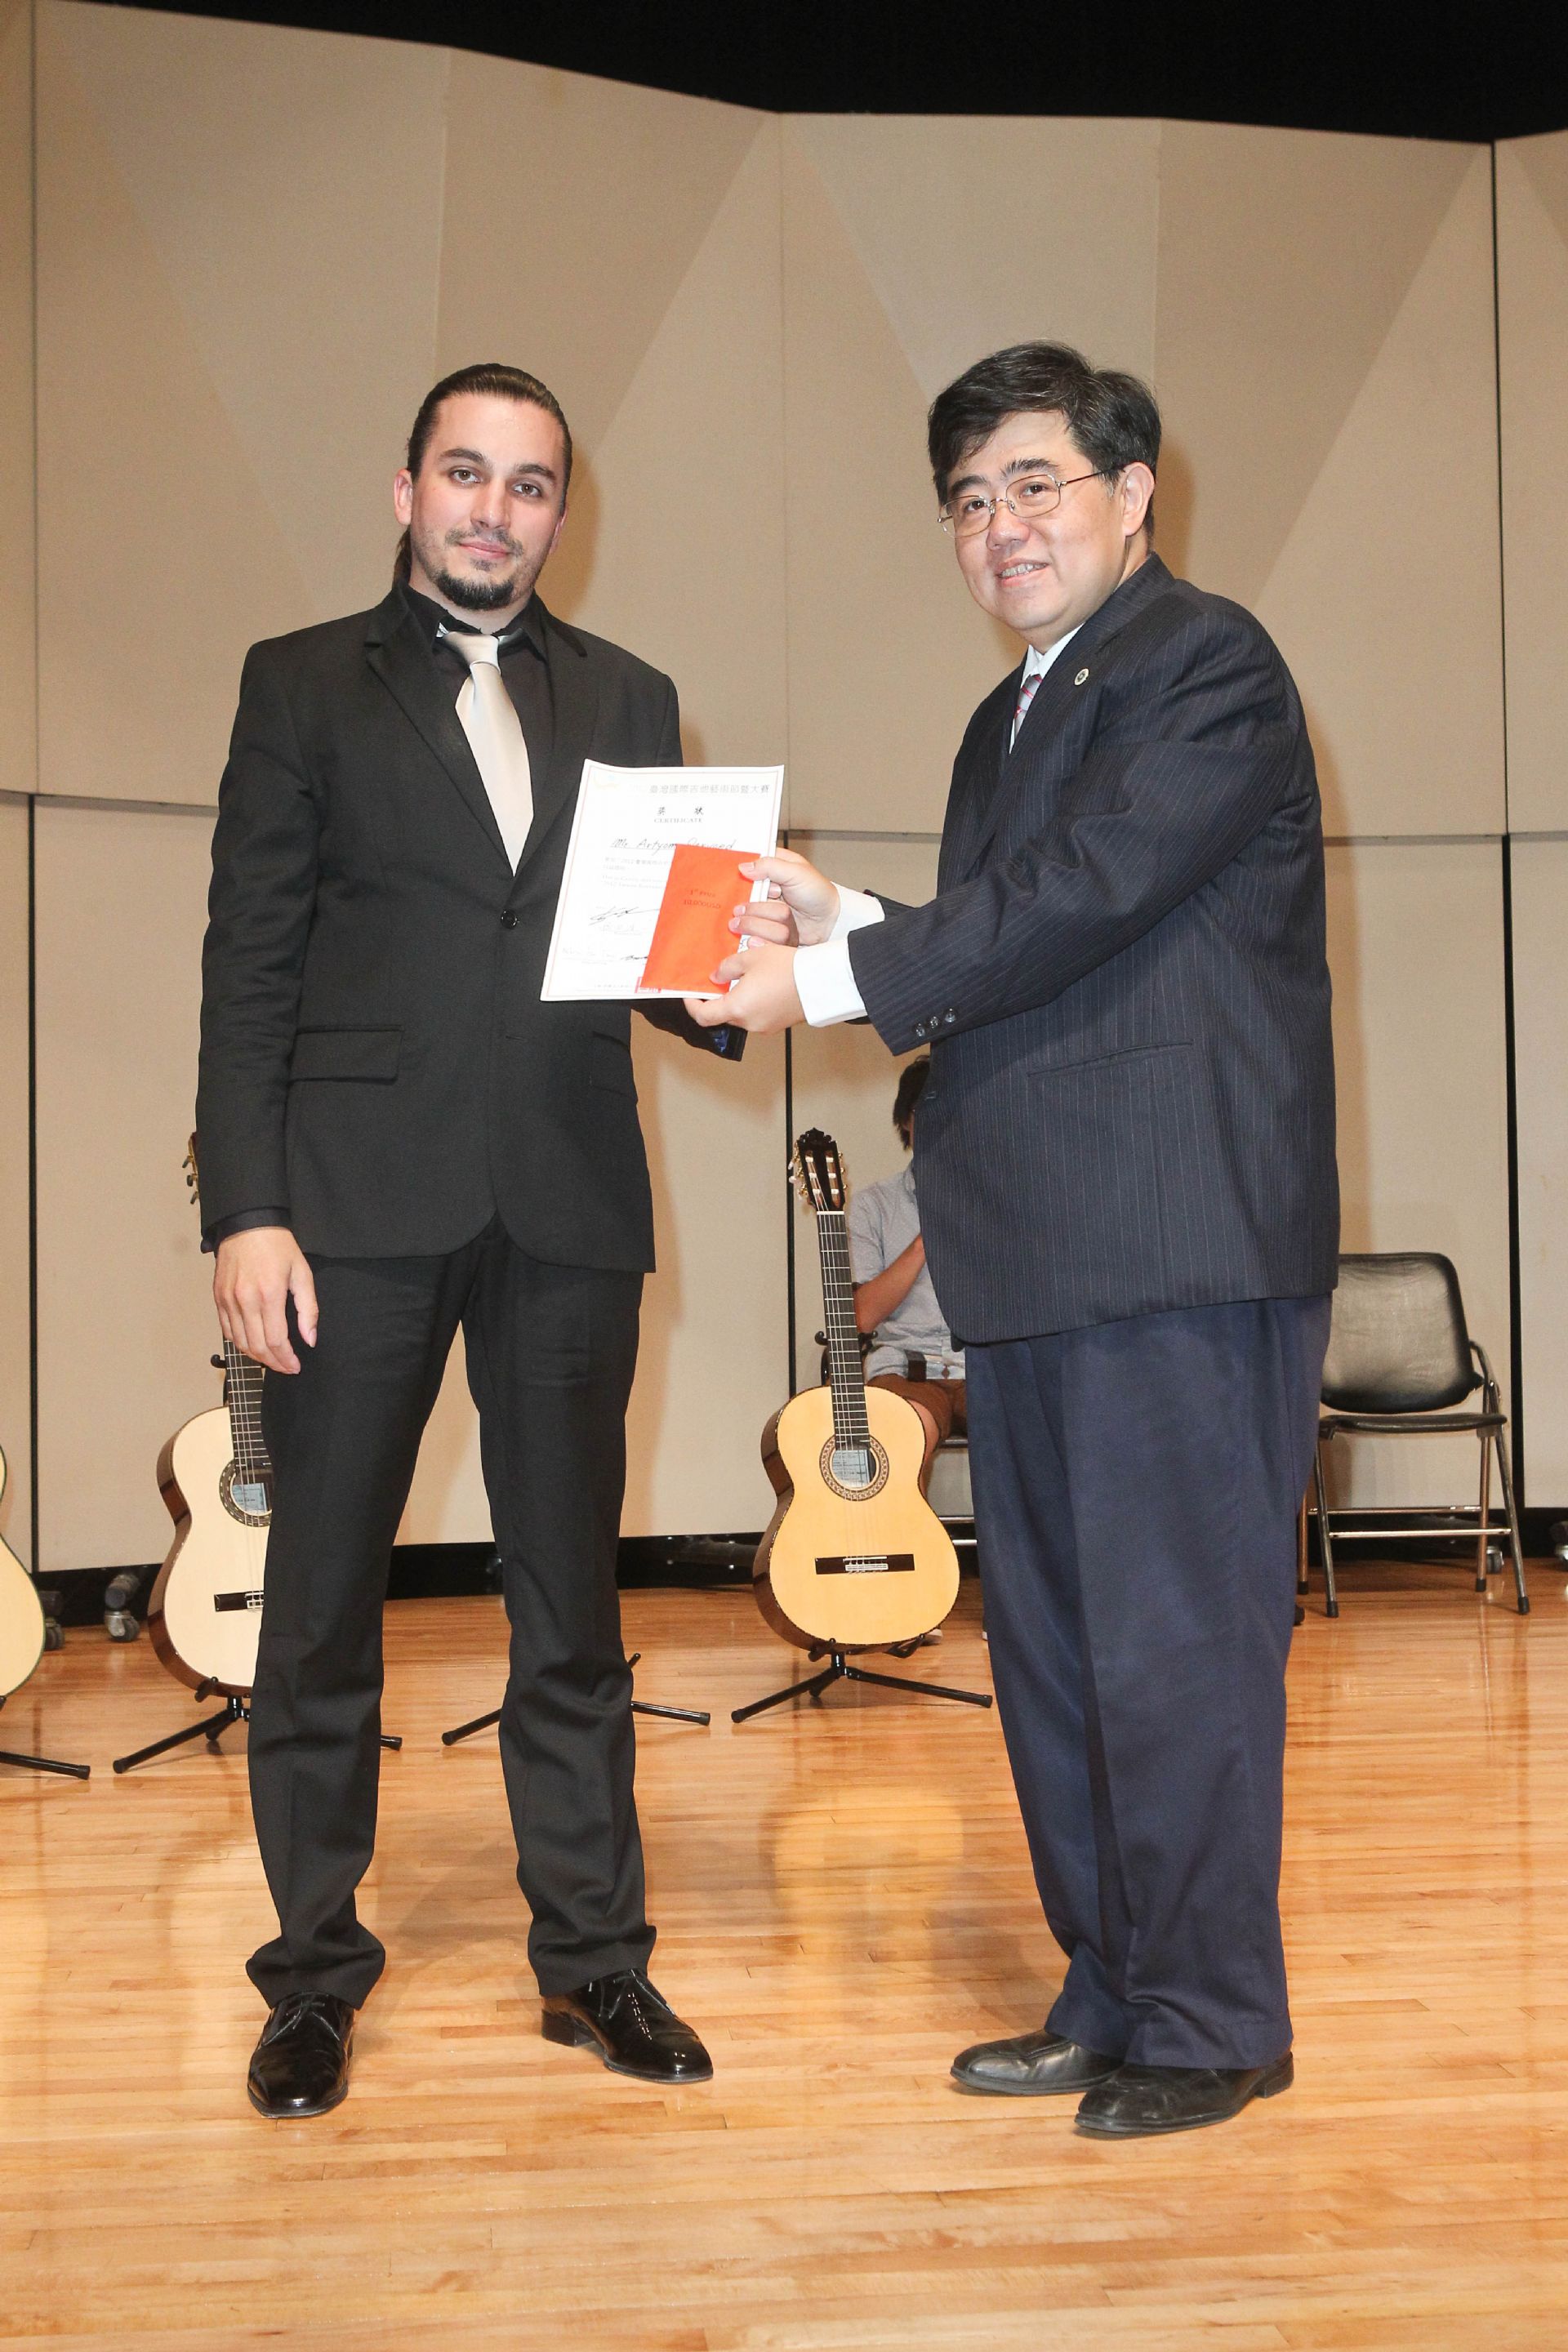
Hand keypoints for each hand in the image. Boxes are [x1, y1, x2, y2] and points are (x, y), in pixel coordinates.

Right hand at [214, 1226, 318, 1374]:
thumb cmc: (278, 1246)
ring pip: (239, 1342)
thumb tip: (309, 1339)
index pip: (276, 1341)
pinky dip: (239, 1343)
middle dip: (273, 1363)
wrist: (247, 1224)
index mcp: (269, 1295)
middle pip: (257, 1347)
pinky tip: (253, 1344)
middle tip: (286, 1367)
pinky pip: (226, 1330)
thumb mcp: (302, 1273)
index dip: (286, 1359)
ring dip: (256, 1356)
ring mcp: (228, 1300)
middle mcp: (245, 1300)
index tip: (295, 1366)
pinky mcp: (217, 1297)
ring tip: (271, 1359)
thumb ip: (307, 1309)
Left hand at [683, 940, 804, 1033]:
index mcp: (737, 1008)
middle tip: (717, 980)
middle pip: (723, 1015)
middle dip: (717, 999)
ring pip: (741, 1014)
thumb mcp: (751, 957)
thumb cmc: (787, 968)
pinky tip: (761, 985)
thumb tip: (717, 976)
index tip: (689, 994)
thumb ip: (727, 967)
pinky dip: (752, 1003)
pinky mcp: (778, 1024)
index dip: (692, 1005)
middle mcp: (749, 1022)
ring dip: (737, 999)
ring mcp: (765, 1026)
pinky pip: (757, 1014)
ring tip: (743, 978)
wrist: (820, 980)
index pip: (703, 1016)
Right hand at [735, 849, 840, 945]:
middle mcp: (765, 885)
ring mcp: (764, 905)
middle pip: (744, 893)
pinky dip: (767, 929)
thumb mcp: (797, 872)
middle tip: (777, 895)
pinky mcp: (766, 923)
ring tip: (785, 912)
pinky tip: (781, 926)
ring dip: (766, 914)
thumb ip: (770, 866)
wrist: (829, 922)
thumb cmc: (819, 894)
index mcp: (772, 866)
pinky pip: (755, 927)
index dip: (749, 876)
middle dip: (759, 899)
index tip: (760, 881)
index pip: (747, 868)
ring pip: (749, 912)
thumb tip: (744, 867)